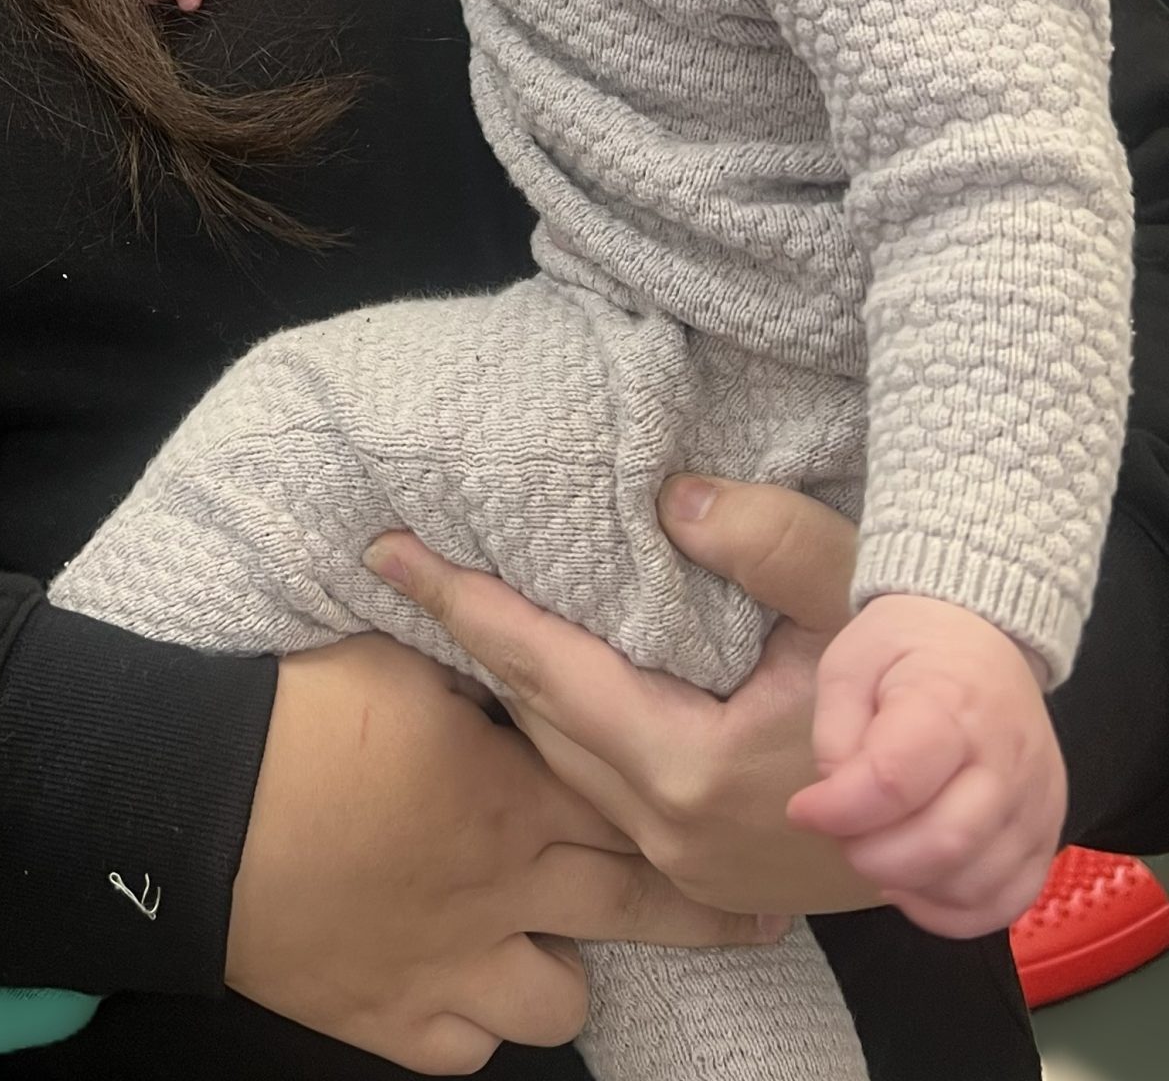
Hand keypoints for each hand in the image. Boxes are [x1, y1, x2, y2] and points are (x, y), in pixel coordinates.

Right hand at [227, 635, 783, 1077]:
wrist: (194, 804)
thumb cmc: (296, 712)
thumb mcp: (398, 658)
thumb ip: (477, 664)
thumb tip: (518, 636)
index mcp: (511, 792)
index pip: (632, 799)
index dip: (693, 806)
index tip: (749, 813)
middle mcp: (503, 889)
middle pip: (637, 907)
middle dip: (703, 911)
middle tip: (754, 913)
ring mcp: (451, 964)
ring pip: (562, 1000)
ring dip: (567, 968)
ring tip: (557, 936)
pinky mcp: (391, 1017)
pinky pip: (469, 1046)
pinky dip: (476, 1017)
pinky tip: (472, 981)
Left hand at [363, 477, 879, 917]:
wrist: (979, 802)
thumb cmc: (917, 690)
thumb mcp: (854, 597)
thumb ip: (766, 542)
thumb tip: (672, 496)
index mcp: (686, 764)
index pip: (542, 667)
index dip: (462, 603)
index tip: (389, 551)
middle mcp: (666, 827)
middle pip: (534, 719)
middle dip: (466, 639)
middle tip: (402, 564)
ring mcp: (681, 863)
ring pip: (557, 762)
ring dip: (508, 686)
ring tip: (456, 610)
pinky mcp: (698, 874)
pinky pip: (596, 790)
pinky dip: (557, 730)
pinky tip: (541, 684)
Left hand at [787, 594, 1063, 938]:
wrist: (983, 633)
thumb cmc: (907, 646)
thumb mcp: (849, 662)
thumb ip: (835, 732)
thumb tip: (835, 802)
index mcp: (952, 702)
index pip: (895, 780)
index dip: (839, 809)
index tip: (804, 809)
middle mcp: (1007, 759)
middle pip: (943, 842)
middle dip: (871, 855)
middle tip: (841, 835)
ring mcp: (1036, 802)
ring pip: (976, 882)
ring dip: (911, 883)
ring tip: (876, 850)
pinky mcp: (1046, 833)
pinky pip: (1009, 901)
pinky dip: (955, 912)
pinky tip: (915, 884)